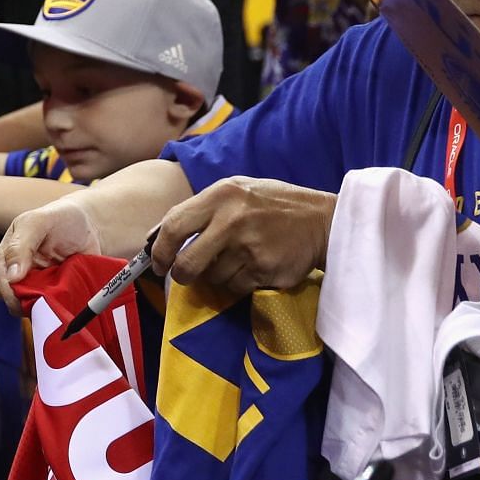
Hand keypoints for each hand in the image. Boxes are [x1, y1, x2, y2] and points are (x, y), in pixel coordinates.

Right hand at [0, 198, 103, 311]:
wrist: (89, 226)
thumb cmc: (59, 218)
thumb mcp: (38, 222)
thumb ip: (21, 245)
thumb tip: (12, 277)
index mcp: (6, 258)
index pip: (2, 282)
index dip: (13, 293)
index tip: (30, 294)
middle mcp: (17, 277)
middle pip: (14, 301)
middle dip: (30, 303)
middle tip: (52, 294)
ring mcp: (36, 289)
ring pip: (33, 310)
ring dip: (46, 307)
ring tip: (62, 291)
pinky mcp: (54, 298)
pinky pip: (53, 312)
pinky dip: (60, 309)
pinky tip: (69, 297)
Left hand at [151, 176, 335, 295]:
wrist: (321, 220)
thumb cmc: (272, 205)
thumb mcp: (236, 191)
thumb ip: (200, 209)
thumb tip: (158, 236)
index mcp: (221, 195)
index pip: (173, 226)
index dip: (159, 250)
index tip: (158, 263)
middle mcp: (231, 220)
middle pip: (186, 264)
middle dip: (181, 275)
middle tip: (186, 275)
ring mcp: (248, 247)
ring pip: (211, 279)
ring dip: (217, 277)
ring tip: (236, 260)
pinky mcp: (263, 269)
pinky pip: (234, 288)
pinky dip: (238, 283)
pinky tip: (253, 267)